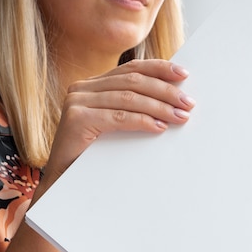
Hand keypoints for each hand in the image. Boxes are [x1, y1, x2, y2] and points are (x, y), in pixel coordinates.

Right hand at [37, 59, 194, 194]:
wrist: (62, 182)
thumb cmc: (93, 155)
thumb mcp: (115, 125)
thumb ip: (133, 108)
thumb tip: (174, 101)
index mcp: (93, 85)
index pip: (132, 69)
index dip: (159, 69)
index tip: (184, 74)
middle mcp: (82, 88)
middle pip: (133, 81)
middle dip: (165, 91)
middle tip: (188, 102)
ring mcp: (77, 102)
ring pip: (129, 97)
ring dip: (159, 106)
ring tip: (180, 116)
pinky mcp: (76, 119)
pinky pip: (118, 117)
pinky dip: (142, 120)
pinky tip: (159, 126)